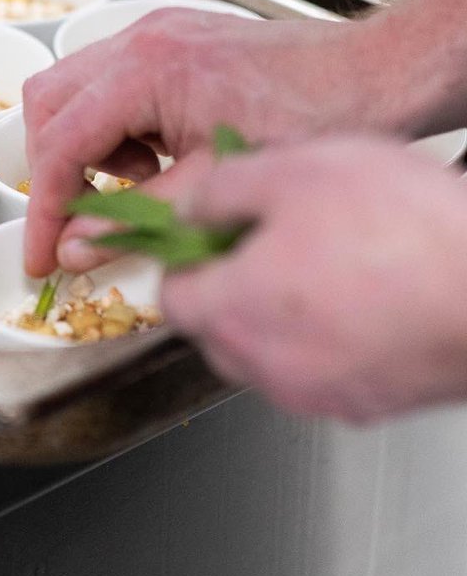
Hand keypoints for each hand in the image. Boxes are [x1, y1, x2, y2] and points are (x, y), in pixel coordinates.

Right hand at [22, 9, 404, 276]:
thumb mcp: (217, 182)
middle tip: (81, 219)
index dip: (45, 207)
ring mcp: (154, 33)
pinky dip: (114, 125)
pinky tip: (158, 154)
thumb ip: (138, 218)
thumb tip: (79, 246)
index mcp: (145, 71)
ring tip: (138, 181)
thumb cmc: (318, 117)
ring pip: (72, 88)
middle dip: (54, 168)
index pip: (61, 144)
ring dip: (84, 144)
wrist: (376, 72)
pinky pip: (110, 80)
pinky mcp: (171, 38)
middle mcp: (140, 40)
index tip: (42, 251)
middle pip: (47, 104)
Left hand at [157, 136, 466, 421]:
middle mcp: (269, 367)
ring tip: (327, 258)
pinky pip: (326, 368)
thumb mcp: (291, 171)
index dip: (185, 257)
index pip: (170, 297)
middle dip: (230, 286)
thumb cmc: (406, 231)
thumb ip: (221, 192)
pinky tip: (365, 290)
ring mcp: (324, 394)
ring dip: (281, 311)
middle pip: (217, 330)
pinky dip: (330, 335)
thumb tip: (192, 209)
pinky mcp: (374, 404)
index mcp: (234, 311)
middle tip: (267, 238)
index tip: (207, 231)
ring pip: (271, 352)